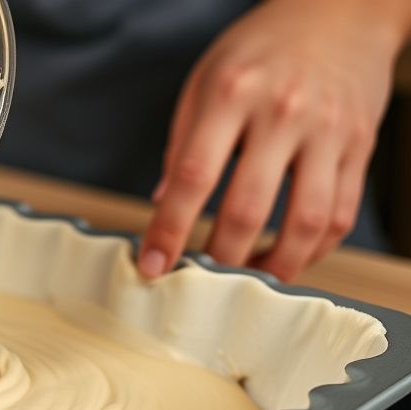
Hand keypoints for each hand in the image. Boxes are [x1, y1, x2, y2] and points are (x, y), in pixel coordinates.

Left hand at [139, 0, 409, 281]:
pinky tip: (288, 256)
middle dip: (219, 258)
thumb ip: (181, 145)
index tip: (152, 265)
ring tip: (248, 277)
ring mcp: (327, 131)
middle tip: (200, 280)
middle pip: (248, 209)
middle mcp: (282, 113)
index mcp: (231, 95)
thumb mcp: (203, 81)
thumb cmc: (261, 48)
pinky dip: (313, 249)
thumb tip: (162, 205)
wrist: (337, 12)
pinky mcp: (359, 146)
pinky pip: (341, 214)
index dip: (169, 229)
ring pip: (305, 222)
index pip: (193, 177)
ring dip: (273, 265)